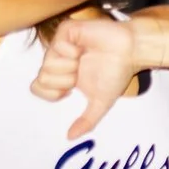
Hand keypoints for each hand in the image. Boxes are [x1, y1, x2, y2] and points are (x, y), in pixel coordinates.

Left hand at [30, 16, 137, 137]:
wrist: (130, 51)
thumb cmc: (117, 73)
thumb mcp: (101, 102)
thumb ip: (86, 121)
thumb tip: (70, 138)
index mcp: (62, 76)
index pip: (38, 88)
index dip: (53, 92)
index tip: (71, 89)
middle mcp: (57, 60)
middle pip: (41, 77)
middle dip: (64, 80)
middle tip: (80, 73)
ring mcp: (60, 45)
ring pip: (47, 62)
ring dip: (70, 65)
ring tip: (84, 59)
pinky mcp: (66, 30)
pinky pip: (57, 45)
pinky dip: (72, 51)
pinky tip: (84, 48)